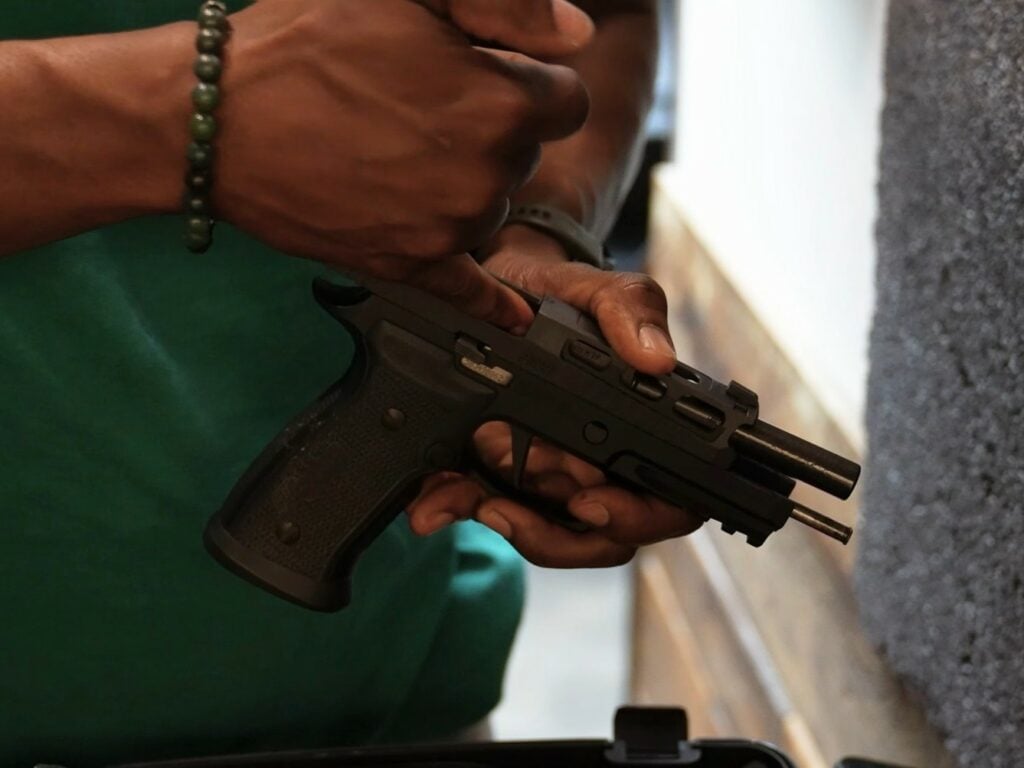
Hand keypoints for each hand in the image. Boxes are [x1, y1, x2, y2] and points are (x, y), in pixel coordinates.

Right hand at [215, 0, 590, 327]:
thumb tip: (577, 31)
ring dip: (469, 182)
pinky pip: (471, 291)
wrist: (217, 120)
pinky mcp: (411, 265)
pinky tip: (514, 315)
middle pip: (528, 153)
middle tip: (423, 106)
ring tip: (400, 149)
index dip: (531, 82)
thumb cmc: (305, 42)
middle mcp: (489, 175)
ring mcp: (451, 229)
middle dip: (496, 128)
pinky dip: (493, 301)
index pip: (567, 101)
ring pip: (494, 205)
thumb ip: (508, 6)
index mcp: (503, 103)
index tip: (490, 74)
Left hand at [406, 226, 703, 566]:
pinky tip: (435, 500)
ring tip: (468, 498)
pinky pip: (486, 511)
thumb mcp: (591, 288)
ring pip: (544, 535)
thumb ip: (628, 309)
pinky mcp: (498, 477)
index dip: (633, 517)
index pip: (665, 502)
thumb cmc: (556, 294)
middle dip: (552, 528)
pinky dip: (458, 508)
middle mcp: (601, 465)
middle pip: (600, 537)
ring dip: (506, 525)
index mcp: (639, 431)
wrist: (493, 288)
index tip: (587, 503)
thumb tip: (656, 359)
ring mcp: (550, 477)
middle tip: (507, 501)